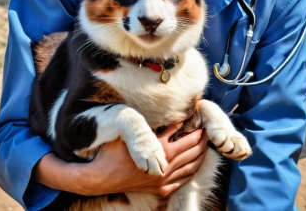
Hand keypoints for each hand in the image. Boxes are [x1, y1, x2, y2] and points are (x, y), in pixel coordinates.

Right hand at [75, 123, 208, 196]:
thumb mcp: (128, 133)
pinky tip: (196, 163)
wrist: (99, 178)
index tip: (198, 117)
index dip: (191, 125)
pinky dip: (193, 170)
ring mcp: (163, 179)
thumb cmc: (112, 152)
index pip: (182, 134)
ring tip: (206, 143)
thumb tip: (162, 115)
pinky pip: (183, 180)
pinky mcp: (160, 189)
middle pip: (191, 149)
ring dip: (201, 153)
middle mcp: (164, 166)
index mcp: (158, 150)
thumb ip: (147, 127)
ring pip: (191, 165)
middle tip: (206, 128)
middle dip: (201, 138)